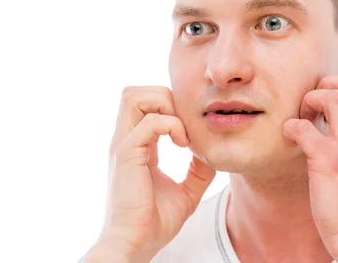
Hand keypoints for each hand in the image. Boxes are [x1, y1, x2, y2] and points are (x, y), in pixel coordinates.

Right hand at [92, 86, 215, 261]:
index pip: (146, 104)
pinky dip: (171, 125)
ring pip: (134, 96)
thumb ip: (198, 169)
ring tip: (181, 131)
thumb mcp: (187, 191)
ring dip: (164, 104)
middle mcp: (125, 140)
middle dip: (165, 96)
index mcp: (136, 145)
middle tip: (185, 123)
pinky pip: (149, 122)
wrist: (137, 245)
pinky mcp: (126, 154)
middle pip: (135, 91)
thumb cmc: (155, 222)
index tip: (191, 128)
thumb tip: (214, 152)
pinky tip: (182, 144)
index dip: (170, 105)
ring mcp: (123, 145)